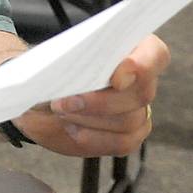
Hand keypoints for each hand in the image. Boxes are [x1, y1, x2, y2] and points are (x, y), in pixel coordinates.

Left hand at [16, 34, 170, 156]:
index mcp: (130, 49)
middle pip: (141, 94)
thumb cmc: (48, 71)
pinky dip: (92, 137)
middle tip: (63, 101)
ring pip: (129, 120)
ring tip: (61, 111)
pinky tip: (71, 128)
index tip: (116, 79)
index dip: (141, 66)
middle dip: (99, 101)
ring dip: (90, 118)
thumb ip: (68, 56)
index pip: (155, 54)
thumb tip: (67, 63)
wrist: (37, 99)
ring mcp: (138, 110)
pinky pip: (122, 142)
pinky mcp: (129, 136)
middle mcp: (141, 81)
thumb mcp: (52, 57)